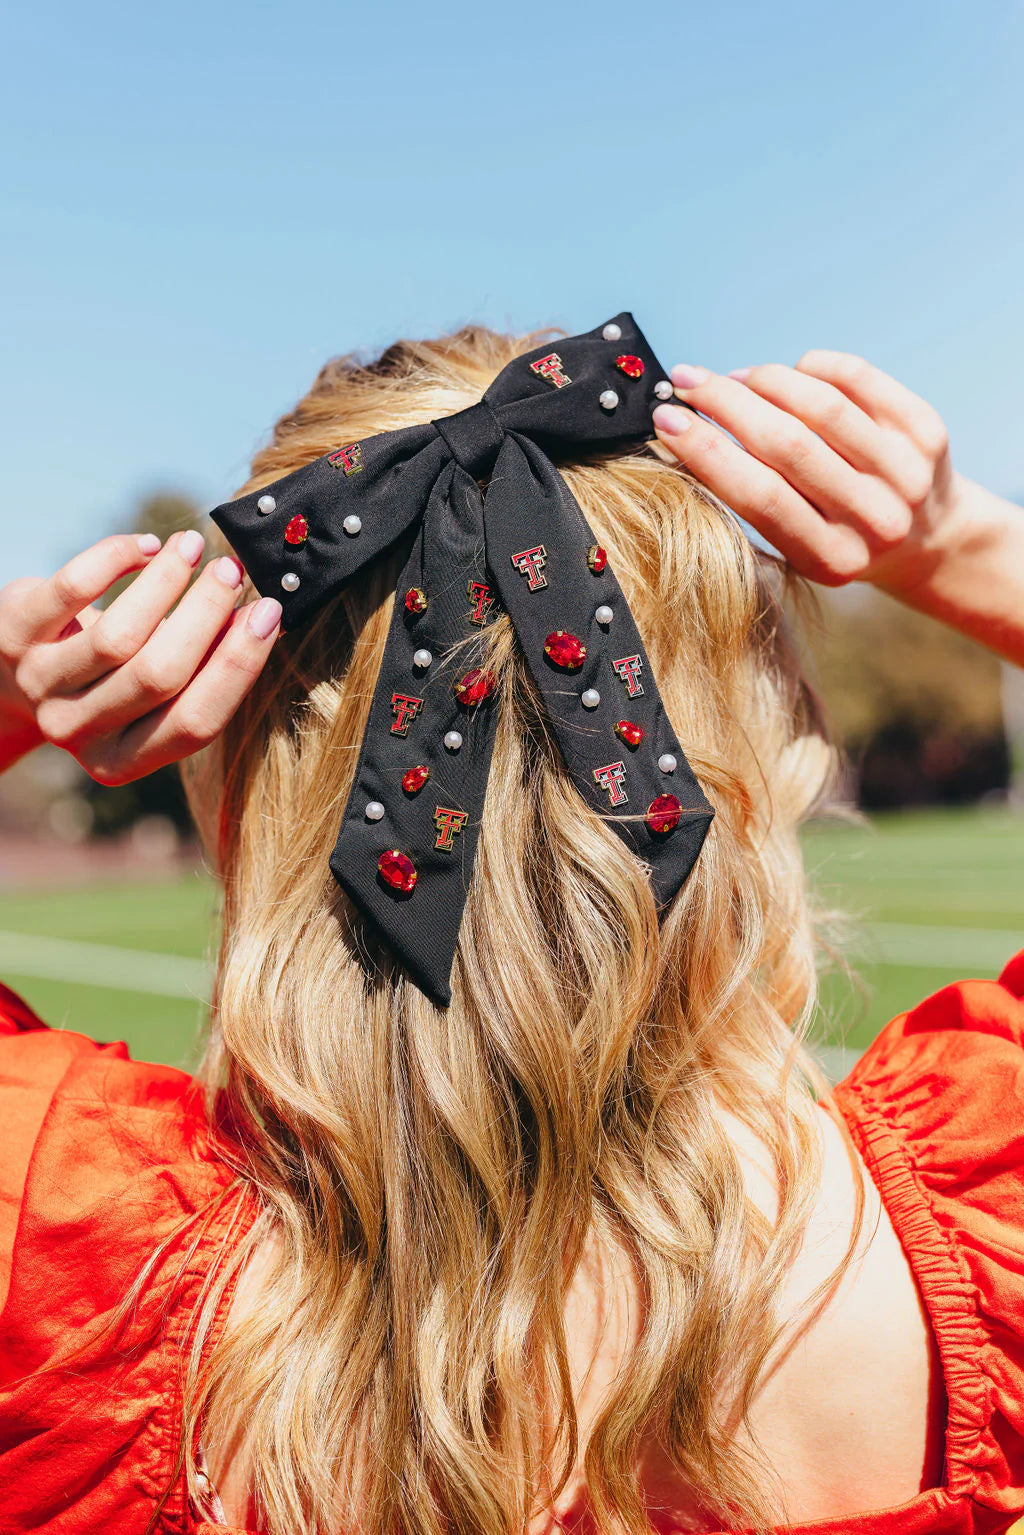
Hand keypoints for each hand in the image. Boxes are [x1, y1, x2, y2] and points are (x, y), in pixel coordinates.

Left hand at [0, 529, 280, 780]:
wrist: (7, 672)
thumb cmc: (104, 677)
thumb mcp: (146, 695)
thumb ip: (199, 670)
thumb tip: (264, 617)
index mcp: (121, 762)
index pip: (195, 722)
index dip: (238, 665)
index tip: (270, 612)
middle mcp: (76, 732)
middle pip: (158, 676)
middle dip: (206, 615)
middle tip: (233, 570)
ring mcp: (40, 686)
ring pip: (118, 636)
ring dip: (167, 582)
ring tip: (192, 546)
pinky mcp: (13, 635)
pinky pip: (73, 590)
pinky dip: (117, 558)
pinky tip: (146, 546)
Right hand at [652, 352, 955, 593]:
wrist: (927, 539)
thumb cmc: (839, 539)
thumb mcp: (796, 546)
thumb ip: (751, 502)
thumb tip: (682, 435)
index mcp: (831, 558)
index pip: (758, 495)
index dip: (707, 451)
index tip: (667, 419)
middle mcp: (875, 517)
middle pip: (787, 443)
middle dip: (725, 404)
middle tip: (687, 382)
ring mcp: (907, 472)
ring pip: (821, 405)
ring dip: (764, 380)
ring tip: (734, 378)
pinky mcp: (927, 431)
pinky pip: (857, 378)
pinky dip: (811, 367)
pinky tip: (788, 373)